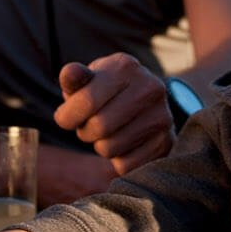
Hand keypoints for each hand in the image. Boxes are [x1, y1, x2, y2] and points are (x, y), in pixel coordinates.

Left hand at [51, 54, 173, 175]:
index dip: (67, 116)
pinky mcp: (166, 142)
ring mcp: (162, 116)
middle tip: (88, 126)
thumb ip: (74, 79)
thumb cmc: (105, 92)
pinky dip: (117, 160)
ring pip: (110, 149)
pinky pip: (125, 165)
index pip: (87, 101)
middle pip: (99, 127)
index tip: (64, 118)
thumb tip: (70, 74)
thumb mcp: (89, 80)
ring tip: (107, 133)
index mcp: (126, 67)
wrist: (144, 105)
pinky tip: (123, 144)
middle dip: (84, 131)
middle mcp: (150, 87)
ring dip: (100, 146)